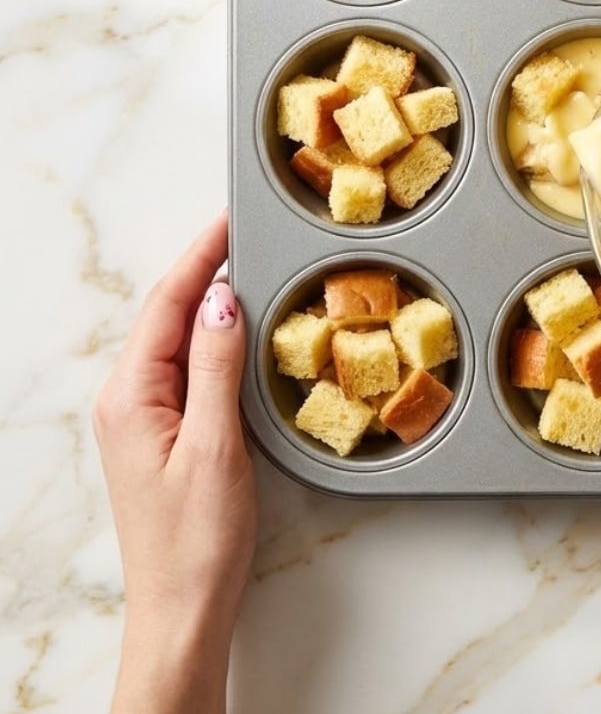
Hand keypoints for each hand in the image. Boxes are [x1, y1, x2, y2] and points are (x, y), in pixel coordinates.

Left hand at [94, 212, 256, 713]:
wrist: (183, 607)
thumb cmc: (197, 538)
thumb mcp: (214, 446)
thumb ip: (215, 367)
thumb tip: (221, 299)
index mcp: (131, 396)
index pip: (168, 304)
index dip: (201, 256)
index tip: (230, 218)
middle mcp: (127, 398)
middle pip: (166, 313)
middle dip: (204, 267)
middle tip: (247, 230)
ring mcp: (142, 415)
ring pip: (176, 337)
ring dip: (209, 299)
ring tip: (248, 264)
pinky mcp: (162, 431)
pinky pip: (186, 365)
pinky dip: (212, 336)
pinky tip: (237, 327)